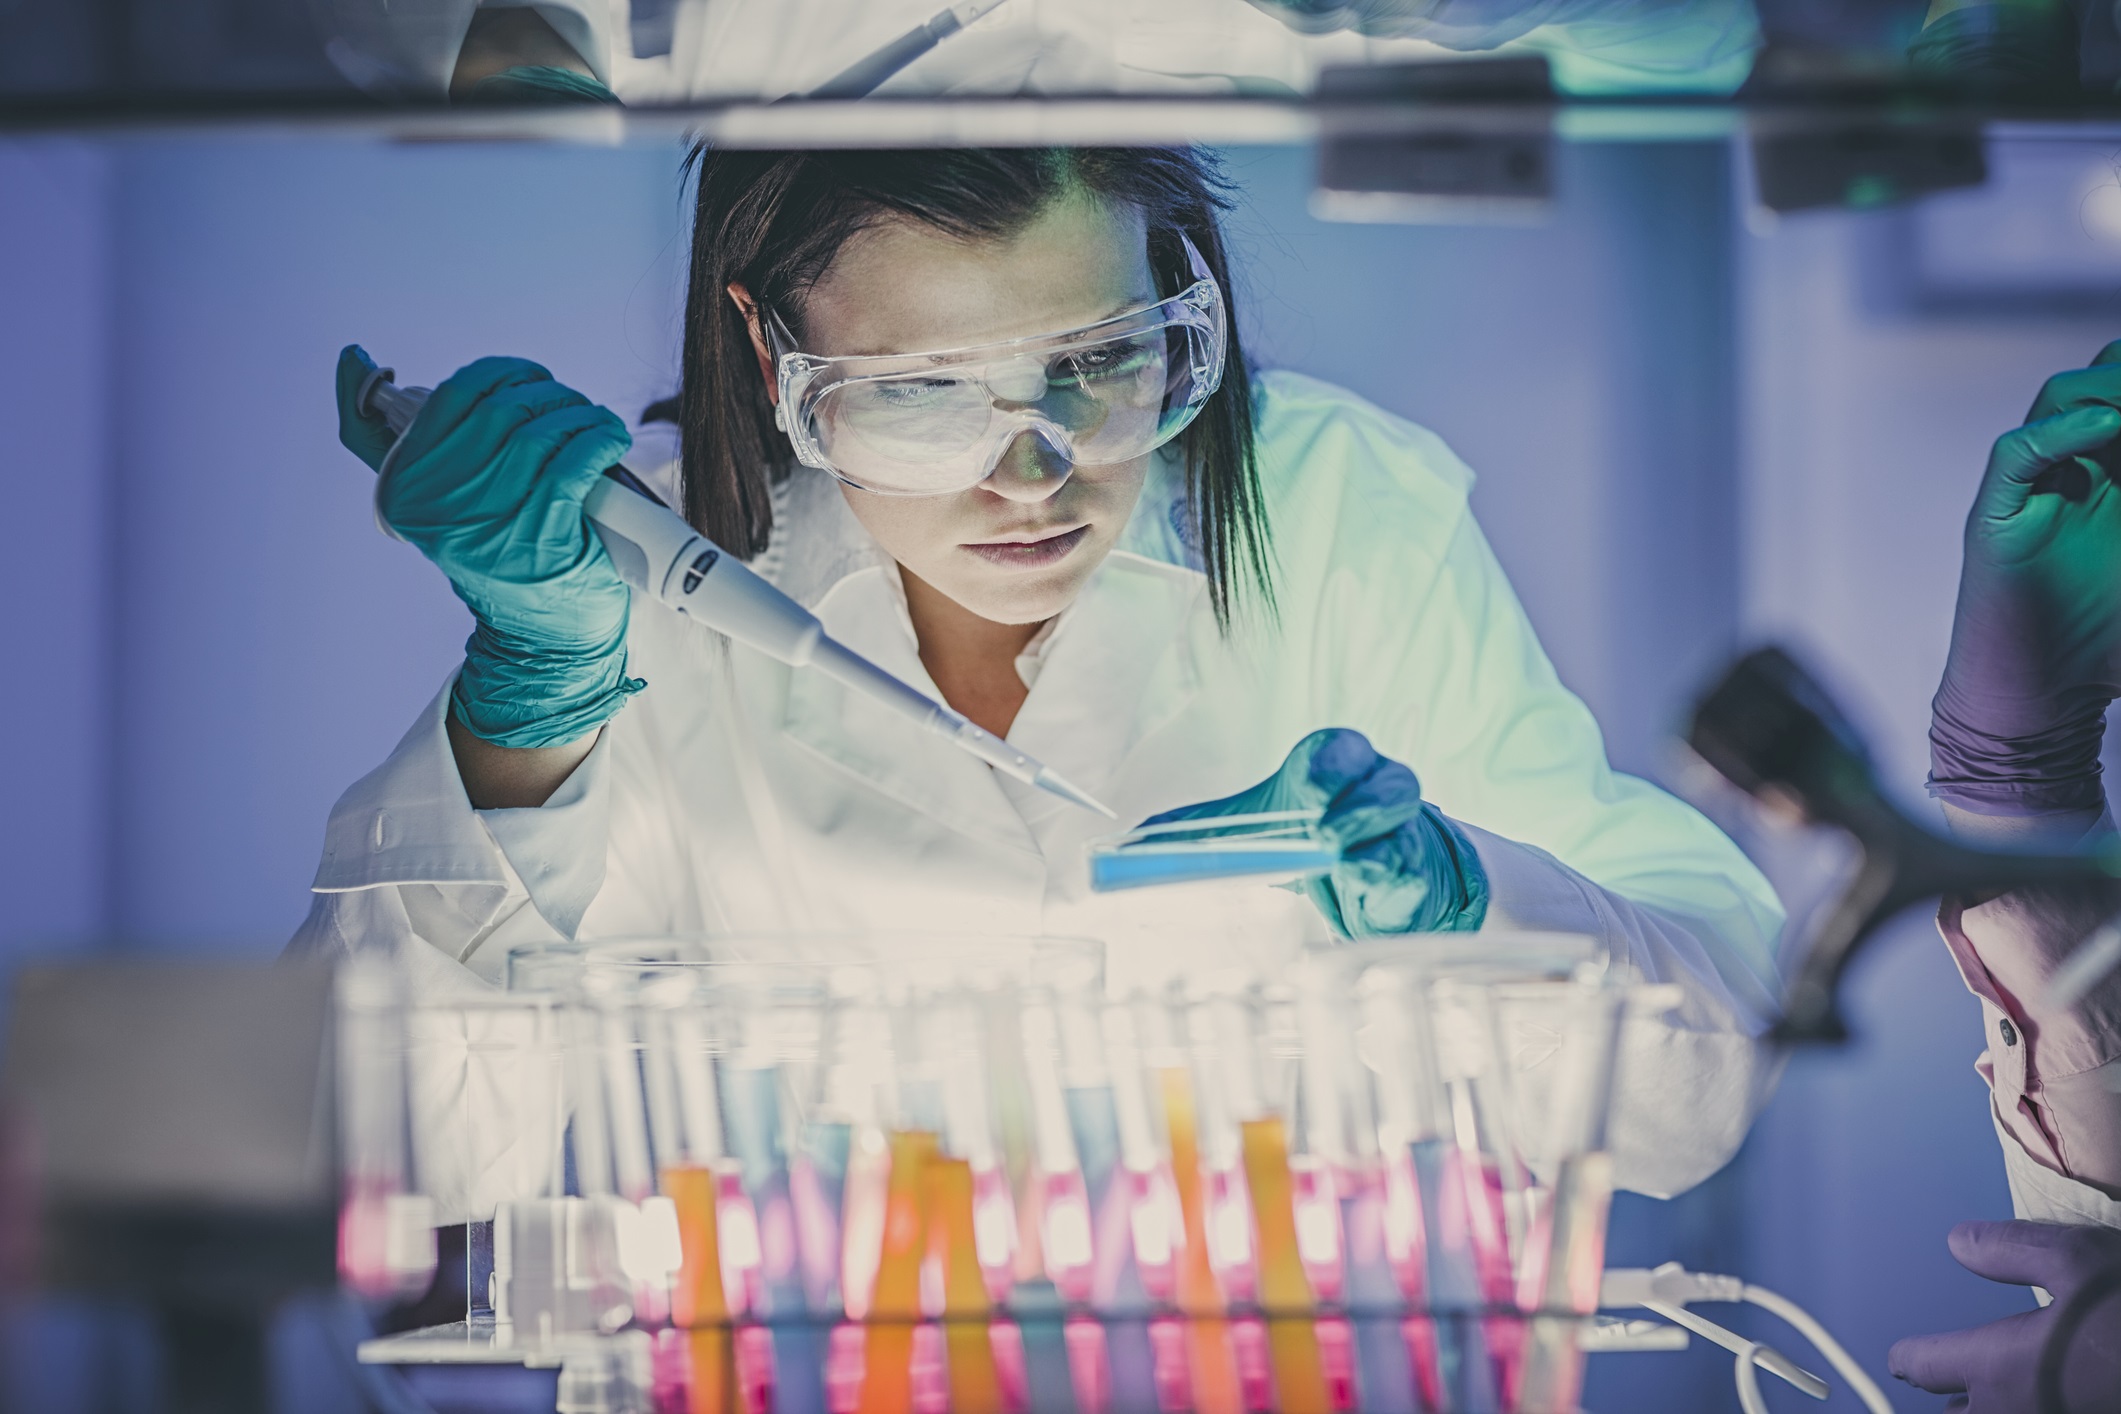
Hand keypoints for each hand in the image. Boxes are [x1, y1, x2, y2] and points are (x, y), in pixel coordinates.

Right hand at [336, 346, 641, 748]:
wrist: (539, 643)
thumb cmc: (497, 560)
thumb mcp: (436, 505)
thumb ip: (392, 440)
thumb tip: (352, 360)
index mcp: (404, 485)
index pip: (453, 394)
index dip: (503, 374)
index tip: (531, 380)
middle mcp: (438, 501)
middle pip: (503, 408)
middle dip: (549, 395)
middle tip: (572, 409)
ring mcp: (487, 518)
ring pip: (541, 429)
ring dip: (579, 414)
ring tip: (595, 424)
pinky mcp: (539, 533)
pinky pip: (575, 457)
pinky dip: (600, 437)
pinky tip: (610, 440)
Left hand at [1145, 728, 1487, 935]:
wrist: (1370, 872)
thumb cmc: (1308, 831)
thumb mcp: (1251, 824)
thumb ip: (1195, 831)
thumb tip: (1127, 845)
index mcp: (1334, 764)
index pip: (1339, 748)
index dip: (1328, 764)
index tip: (1306, 784)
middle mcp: (1378, 787)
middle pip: (1386, 778)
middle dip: (1354, 801)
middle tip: (1322, 829)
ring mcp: (1404, 829)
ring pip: (1402, 825)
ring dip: (1368, 841)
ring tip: (1336, 856)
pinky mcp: (1417, 872)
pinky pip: (1409, 870)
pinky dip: (1385, 878)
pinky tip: (1361, 886)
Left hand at [1889, 1220, 2120, 1412]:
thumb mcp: (2076, 1261)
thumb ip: (2010, 1251)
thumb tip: (1958, 1242)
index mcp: (2002, 1367)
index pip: (1929, 1367)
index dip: (1907, 1358)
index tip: (1898, 1359)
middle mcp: (2022, 1409)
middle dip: (1945, 1403)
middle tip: (1934, 1386)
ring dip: (1980, 1413)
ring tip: (1976, 1398)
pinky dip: (2022, 1410)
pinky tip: (2038, 1393)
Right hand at [1931, 342, 2120, 816]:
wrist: (2038, 709)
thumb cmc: (2103, 653)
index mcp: (2115, 478)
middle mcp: (2073, 472)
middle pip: (2098, 382)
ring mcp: (2031, 491)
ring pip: (2058, 401)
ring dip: (2108, 392)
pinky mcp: (1995, 519)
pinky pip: (2017, 453)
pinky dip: (2059, 432)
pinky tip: (2106, 428)